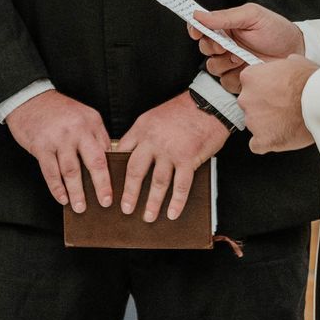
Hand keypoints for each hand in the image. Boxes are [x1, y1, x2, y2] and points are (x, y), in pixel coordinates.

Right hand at [4, 90, 112, 213]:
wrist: (29, 98)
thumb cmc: (58, 111)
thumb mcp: (83, 116)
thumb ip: (95, 136)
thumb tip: (106, 163)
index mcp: (92, 122)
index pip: (107, 150)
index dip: (114, 171)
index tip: (119, 188)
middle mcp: (78, 130)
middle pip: (94, 161)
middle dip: (101, 185)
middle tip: (106, 203)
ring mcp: (59, 138)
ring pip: (71, 171)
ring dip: (77, 192)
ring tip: (81, 207)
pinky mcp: (41, 146)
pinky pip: (51, 172)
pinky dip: (57, 188)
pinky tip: (62, 198)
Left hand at [114, 93, 228, 222]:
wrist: (209, 103)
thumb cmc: (184, 109)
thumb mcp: (155, 116)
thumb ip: (144, 135)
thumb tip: (134, 156)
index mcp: (142, 128)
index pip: (122, 152)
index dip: (114, 170)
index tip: (110, 184)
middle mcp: (153, 140)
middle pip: (135, 171)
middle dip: (129, 193)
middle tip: (125, 209)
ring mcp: (171, 151)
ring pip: (158, 182)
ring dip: (152, 203)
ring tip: (148, 216)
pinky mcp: (188, 158)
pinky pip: (181, 185)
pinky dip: (176, 202)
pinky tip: (172, 213)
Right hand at [191, 3, 303, 94]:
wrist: (297, 51)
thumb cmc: (277, 30)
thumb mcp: (252, 16)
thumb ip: (225, 17)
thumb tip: (199, 15)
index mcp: (226, 27)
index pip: (201, 27)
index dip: (195, 29)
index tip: (197, 32)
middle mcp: (226, 45)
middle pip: (204, 48)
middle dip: (212, 47)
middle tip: (226, 46)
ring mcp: (231, 63)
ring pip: (212, 66)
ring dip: (224, 62)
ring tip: (242, 57)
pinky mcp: (239, 79)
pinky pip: (225, 82)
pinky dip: (234, 77)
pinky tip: (247, 69)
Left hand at [239, 55, 318, 154]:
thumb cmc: (310, 82)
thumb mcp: (295, 61)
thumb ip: (282, 66)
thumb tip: (287, 65)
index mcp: (250, 77)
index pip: (249, 84)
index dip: (263, 88)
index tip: (273, 92)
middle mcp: (246, 99)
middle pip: (250, 104)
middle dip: (264, 106)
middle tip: (283, 106)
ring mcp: (253, 121)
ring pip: (255, 124)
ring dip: (268, 123)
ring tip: (288, 120)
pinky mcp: (263, 140)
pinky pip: (258, 144)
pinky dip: (267, 142)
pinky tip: (280, 136)